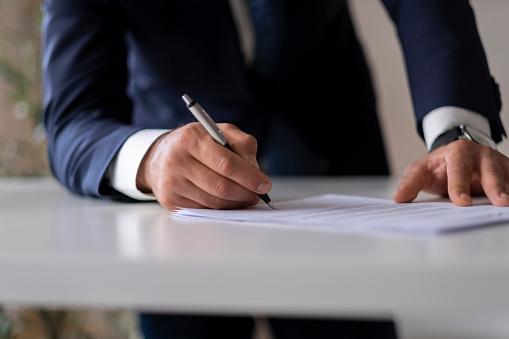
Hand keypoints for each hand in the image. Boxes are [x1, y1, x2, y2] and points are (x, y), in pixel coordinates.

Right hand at [136, 123, 270, 209]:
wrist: (160, 156)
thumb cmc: (196, 143)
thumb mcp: (220, 132)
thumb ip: (242, 144)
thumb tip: (255, 170)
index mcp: (192, 138)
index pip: (226, 164)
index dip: (249, 177)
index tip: (264, 185)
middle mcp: (177, 160)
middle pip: (221, 187)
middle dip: (245, 193)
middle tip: (257, 195)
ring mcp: (172, 182)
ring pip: (214, 202)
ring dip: (235, 203)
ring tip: (245, 197)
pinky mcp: (170, 200)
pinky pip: (204, 209)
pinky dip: (220, 207)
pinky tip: (227, 200)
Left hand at [394, 140, 508, 206]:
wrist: (454, 157)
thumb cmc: (437, 167)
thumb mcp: (420, 172)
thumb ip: (410, 184)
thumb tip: (398, 198)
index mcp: (457, 152)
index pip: (458, 168)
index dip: (459, 185)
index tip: (461, 202)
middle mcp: (481, 154)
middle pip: (490, 169)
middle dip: (495, 185)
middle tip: (500, 201)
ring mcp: (497, 162)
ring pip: (506, 175)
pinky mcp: (508, 171)